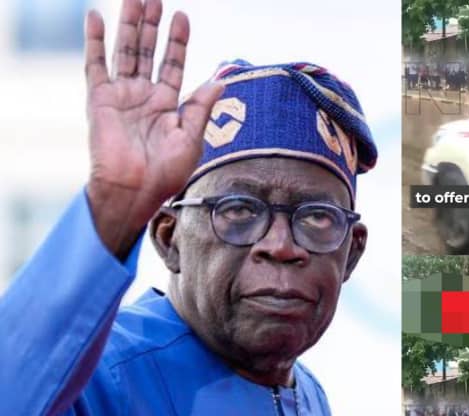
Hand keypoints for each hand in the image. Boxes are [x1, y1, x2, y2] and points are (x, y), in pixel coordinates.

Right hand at [84, 0, 223, 258]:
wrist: (135, 190)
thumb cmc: (165, 173)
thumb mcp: (191, 138)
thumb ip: (202, 107)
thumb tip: (220, 80)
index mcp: (167, 104)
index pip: (173, 63)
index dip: (177, 41)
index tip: (183, 17)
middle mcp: (144, 95)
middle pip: (148, 51)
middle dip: (152, 25)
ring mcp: (121, 95)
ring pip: (126, 51)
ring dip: (130, 25)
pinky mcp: (100, 99)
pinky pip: (95, 64)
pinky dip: (94, 40)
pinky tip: (94, 16)